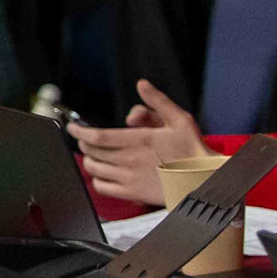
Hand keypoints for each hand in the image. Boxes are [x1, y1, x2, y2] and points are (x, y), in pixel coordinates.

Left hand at [66, 79, 211, 204]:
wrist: (203, 179)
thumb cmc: (193, 150)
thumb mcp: (180, 120)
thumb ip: (158, 101)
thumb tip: (142, 84)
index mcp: (140, 140)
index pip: (98, 136)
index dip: (79, 131)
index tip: (73, 127)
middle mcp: (131, 159)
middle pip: (92, 152)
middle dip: (84, 143)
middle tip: (86, 139)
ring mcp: (130, 177)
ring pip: (94, 169)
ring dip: (90, 160)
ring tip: (94, 155)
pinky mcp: (132, 193)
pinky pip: (102, 187)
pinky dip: (97, 179)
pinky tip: (104, 174)